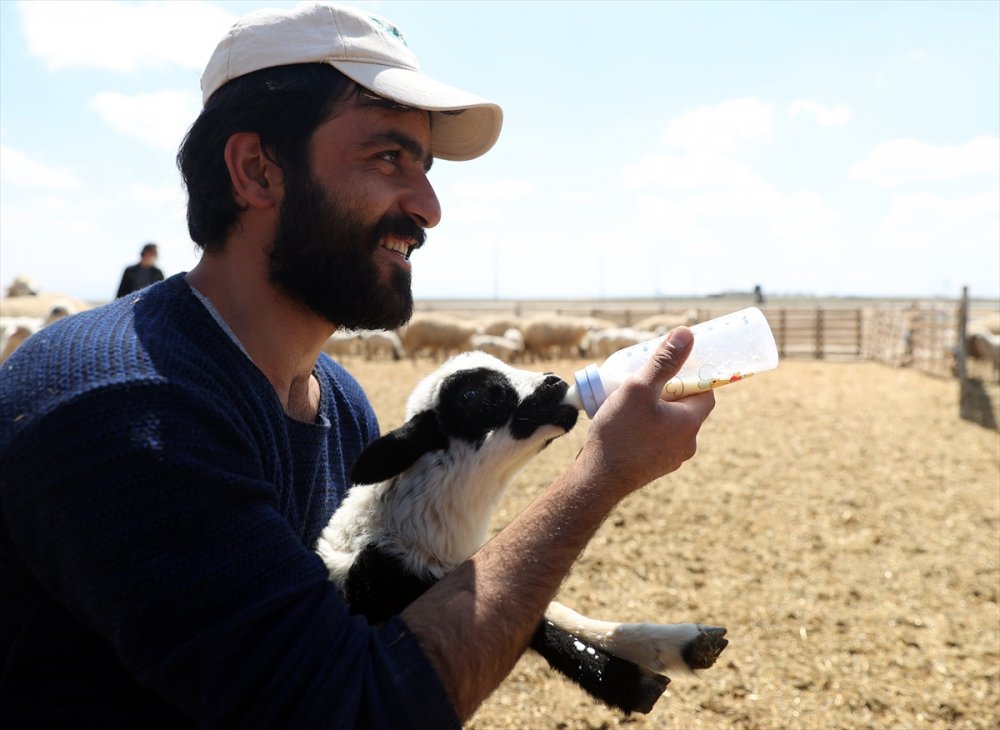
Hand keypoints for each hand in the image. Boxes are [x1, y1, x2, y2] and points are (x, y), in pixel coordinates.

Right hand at [577, 327, 714, 492]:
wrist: (597, 480)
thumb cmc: (619, 433)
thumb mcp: (639, 388)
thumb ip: (664, 361)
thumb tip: (687, 334)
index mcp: (690, 424)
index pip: (705, 392)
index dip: (691, 376)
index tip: (672, 367)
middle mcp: (686, 444)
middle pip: (686, 408)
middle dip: (669, 392)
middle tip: (646, 381)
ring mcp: (670, 460)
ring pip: (669, 425)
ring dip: (656, 411)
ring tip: (630, 401)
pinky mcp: (652, 468)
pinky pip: (655, 441)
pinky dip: (645, 429)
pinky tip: (624, 425)